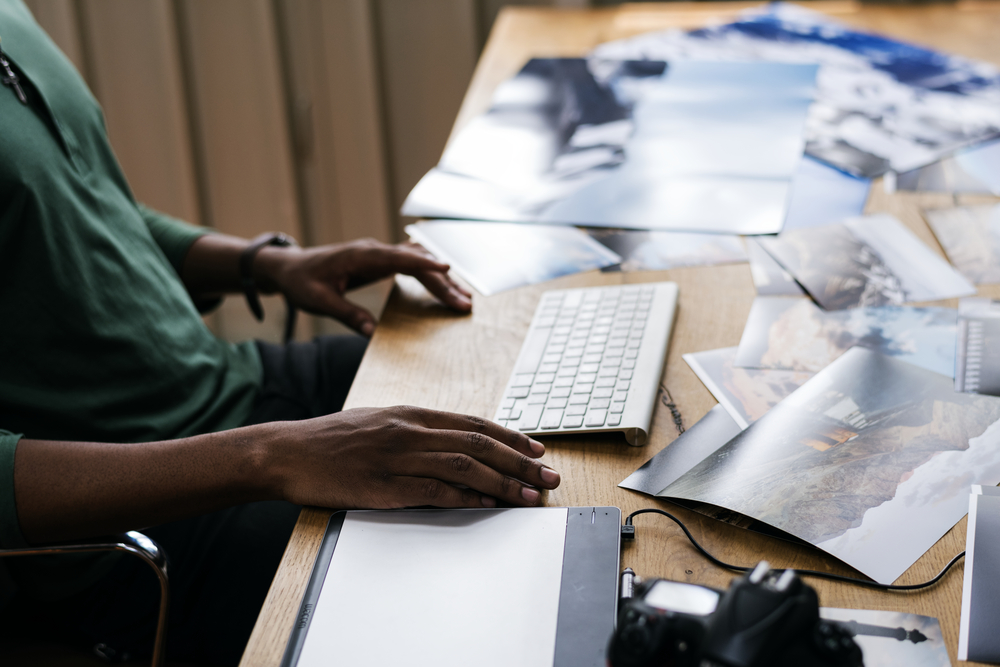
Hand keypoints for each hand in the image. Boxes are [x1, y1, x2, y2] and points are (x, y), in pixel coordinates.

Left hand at [256, 238, 471, 334]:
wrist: (288, 267)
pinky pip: (410, 265)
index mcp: (361, 255)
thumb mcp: (319, 302)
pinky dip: (429, 275)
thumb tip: (371, 333)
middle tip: (464, 303)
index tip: (447, 270)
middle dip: (442, 282)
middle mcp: (374, 250)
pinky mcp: (379, 261)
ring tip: (463, 298)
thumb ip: (347, 314)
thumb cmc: (301, 282)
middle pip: (416, 262)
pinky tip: (445, 283)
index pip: (399, 258)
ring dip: (440, 279)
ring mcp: (378, 254)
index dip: (424, 264)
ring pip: (417, 263)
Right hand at [268, 406, 560, 508]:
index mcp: (412, 413)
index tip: (537, 450)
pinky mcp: (384, 485)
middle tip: (549, 477)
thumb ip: (418, 430)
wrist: (288, 452)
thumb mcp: (381, 421)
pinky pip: (434, 491)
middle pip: (479, 445)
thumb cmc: (333, 439)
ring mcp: (398, 457)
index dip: (511, 438)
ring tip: (529, 496)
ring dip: (503, 483)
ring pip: (465, 467)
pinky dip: (465, 498)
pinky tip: (486, 505)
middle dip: (520, 462)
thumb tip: (455, 444)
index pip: (475, 424)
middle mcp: (411, 430)